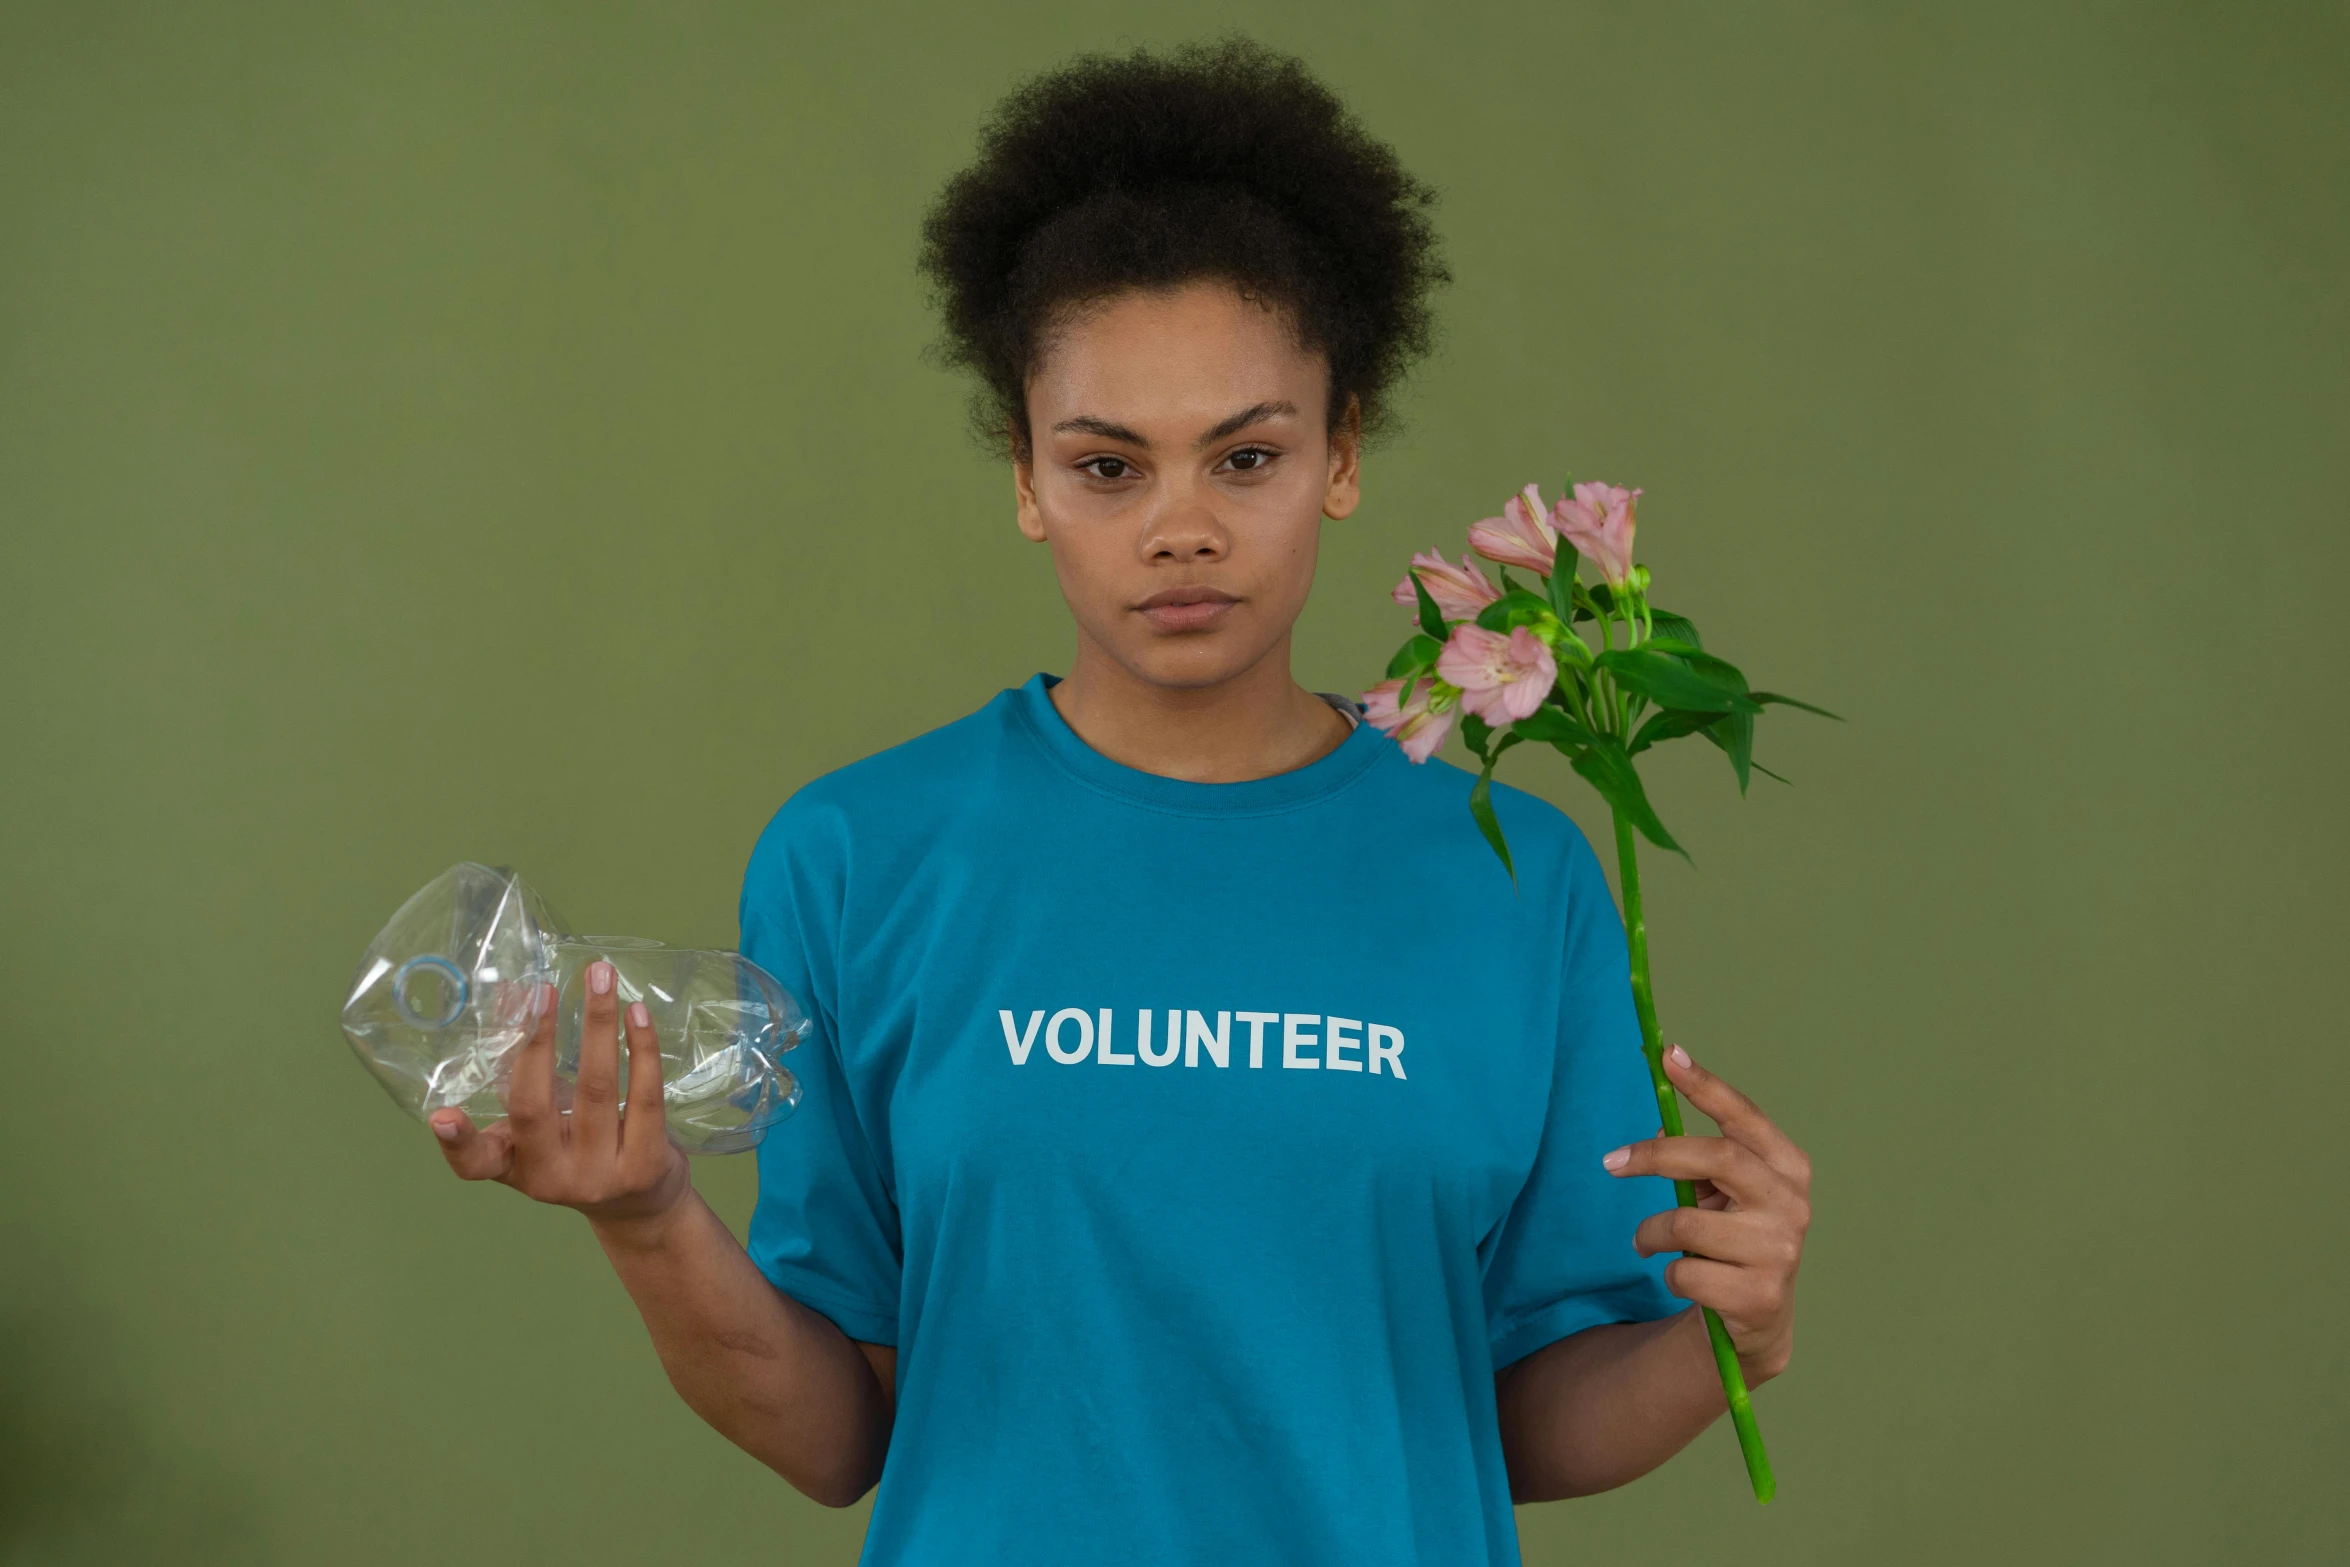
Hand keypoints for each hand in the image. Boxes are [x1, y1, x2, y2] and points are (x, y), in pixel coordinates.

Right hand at [429, 961, 690, 1237]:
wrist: (641, 1205)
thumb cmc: (581, 1150)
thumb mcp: (545, 1124)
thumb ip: (525, 1072)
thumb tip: (515, 993)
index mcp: (515, 1167)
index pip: (475, 1164)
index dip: (457, 1142)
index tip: (441, 1115)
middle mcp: (552, 1178)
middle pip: (536, 1106)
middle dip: (539, 1041)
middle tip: (545, 990)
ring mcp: (600, 1176)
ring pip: (597, 1090)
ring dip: (598, 1025)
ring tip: (600, 977)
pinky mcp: (646, 1166)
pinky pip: (645, 1097)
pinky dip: (642, 1049)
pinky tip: (636, 1013)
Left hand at [1604, 1043, 1810, 1383]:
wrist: (1759, 1316)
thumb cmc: (1733, 1235)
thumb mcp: (1722, 1191)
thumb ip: (1698, 1156)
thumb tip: (1661, 1121)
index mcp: (1788, 1166)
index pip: (1744, 1116)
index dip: (1706, 1085)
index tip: (1668, 1054)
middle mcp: (1792, 1204)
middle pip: (1717, 1158)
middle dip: (1656, 1155)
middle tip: (1611, 1162)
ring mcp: (1781, 1251)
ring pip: (1685, 1224)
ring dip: (1651, 1233)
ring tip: (1648, 1242)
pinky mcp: (1760, 1296)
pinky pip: (1684, 1274)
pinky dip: (1670, 1274)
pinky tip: (1684, 1279)